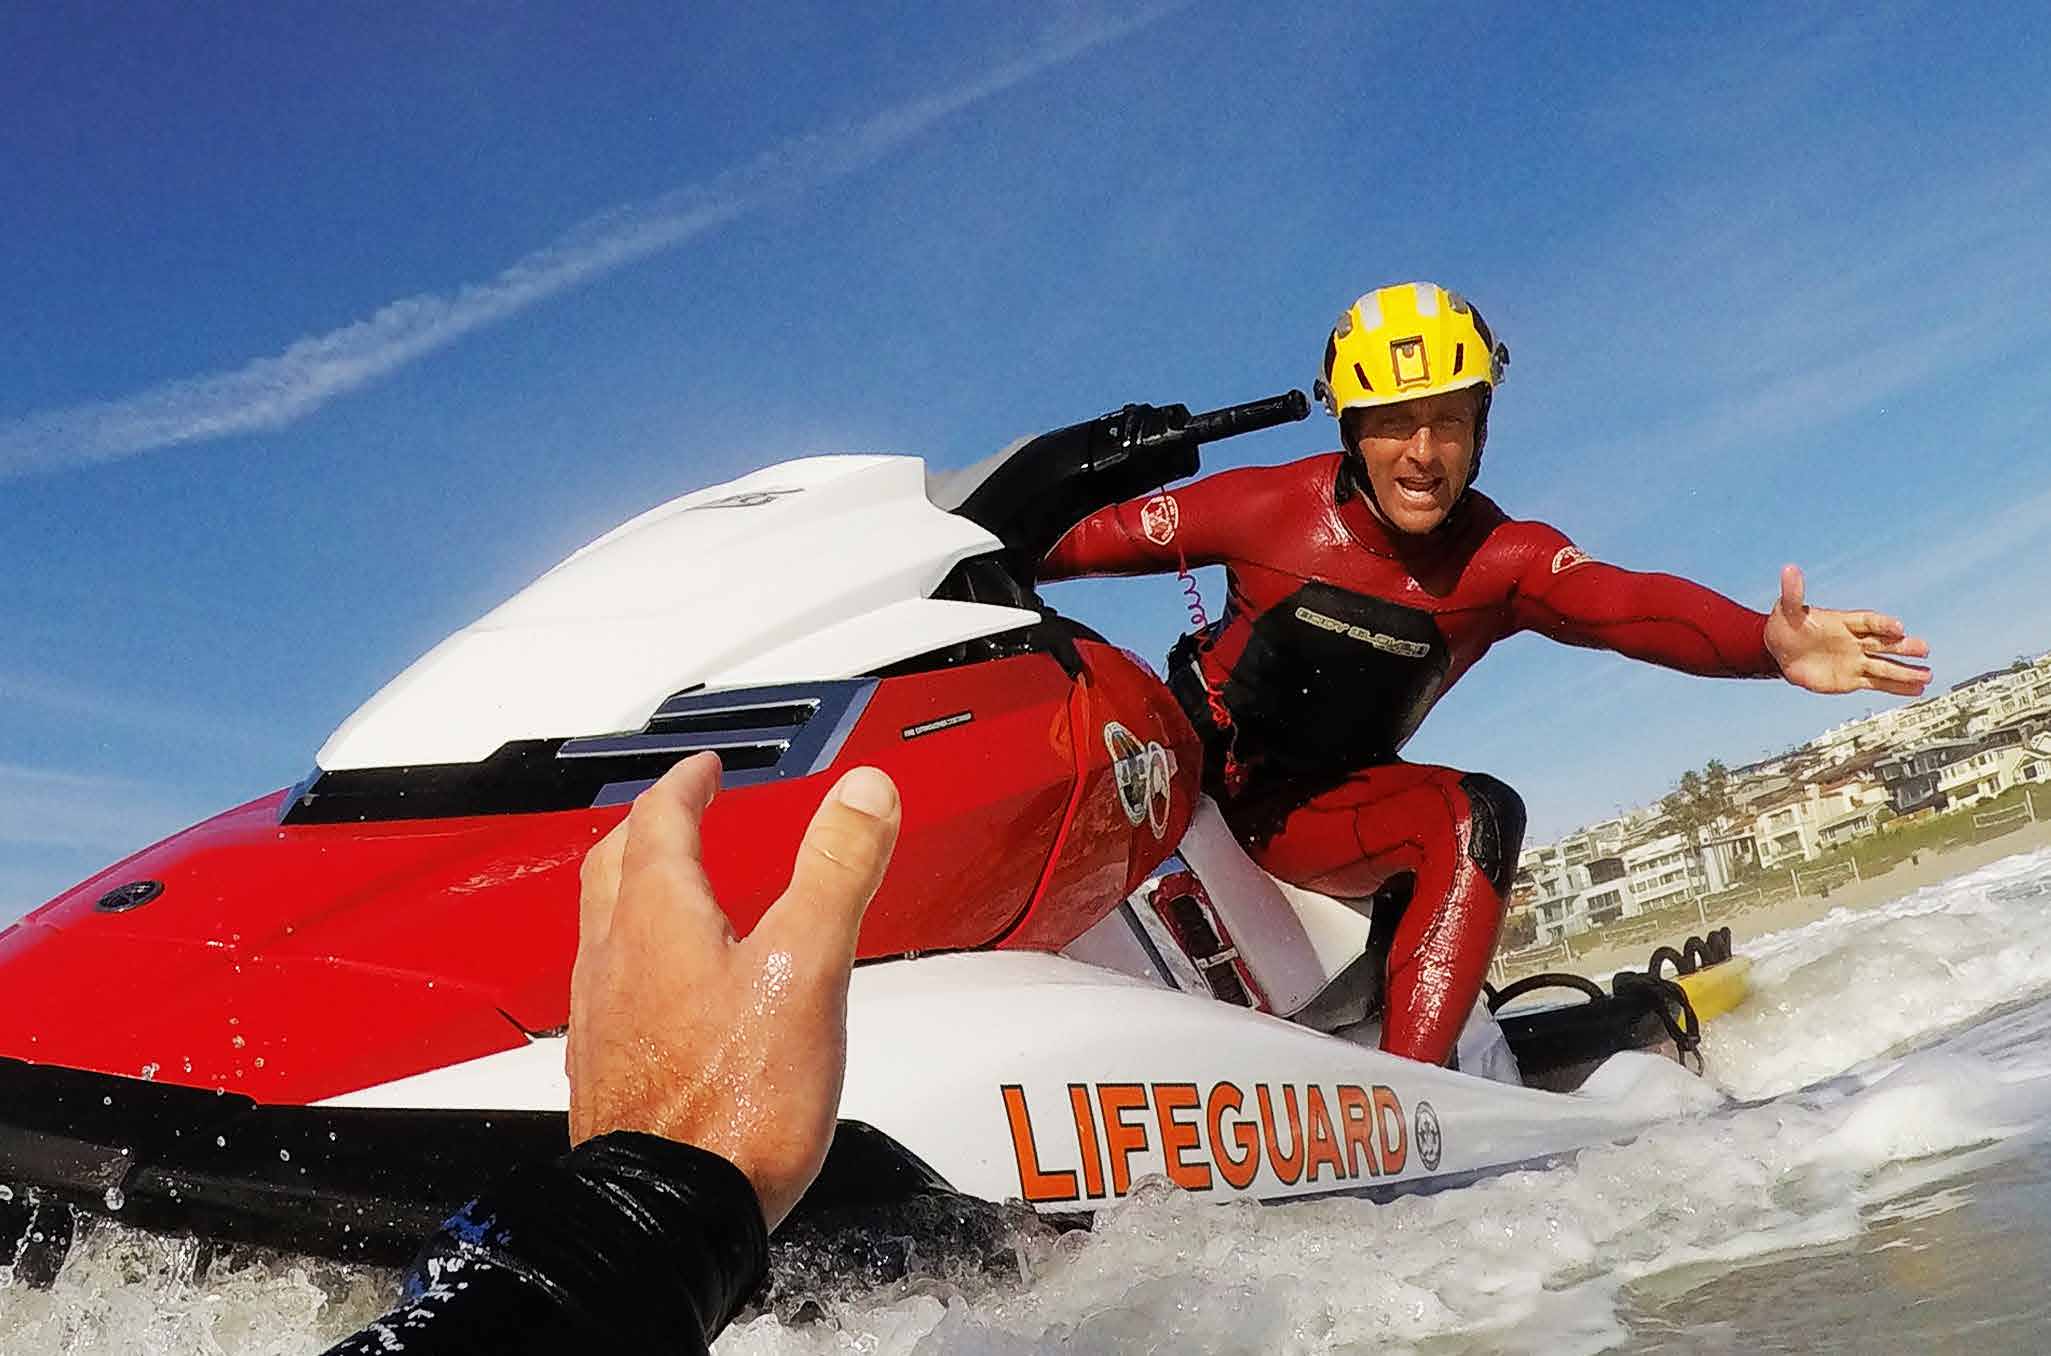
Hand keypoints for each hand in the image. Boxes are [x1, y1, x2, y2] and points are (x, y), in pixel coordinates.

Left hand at [567, 752, 900, 1229]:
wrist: (671, 1216)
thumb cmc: (735, 1103)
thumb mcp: (808, 969)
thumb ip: (835, 872)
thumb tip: (863, 791)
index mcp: (660, 920)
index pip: (659, 823)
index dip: (685, 787)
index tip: (706, 771)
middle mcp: (615, 960)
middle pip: (616, 867)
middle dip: (650, 828)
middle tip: (681, 813)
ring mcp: (602, 1019)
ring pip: (605, 926)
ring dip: (635, 890)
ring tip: (674, 891)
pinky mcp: (607, 1072)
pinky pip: (610, 988)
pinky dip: (636, 958)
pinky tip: (667, 995)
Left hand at [1764, 564, 1931, 696]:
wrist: (1779, 651)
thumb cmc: (1785, 626)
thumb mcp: (1786, 609)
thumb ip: (1793, 593)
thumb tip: (1789, 569)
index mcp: (1844, 622)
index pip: (1868, 621)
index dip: (1883, 624)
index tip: (1898, 628)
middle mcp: (1855, 641)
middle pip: (1884, 643)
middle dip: (1903, 647)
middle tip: (1923, 649)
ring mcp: (1856, 660)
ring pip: (1884, 666)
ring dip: (1905, 671)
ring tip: (1928, 675)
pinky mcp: (1852, 678)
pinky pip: (1877, 683)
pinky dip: (1896, 687)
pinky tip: (1917, 688)